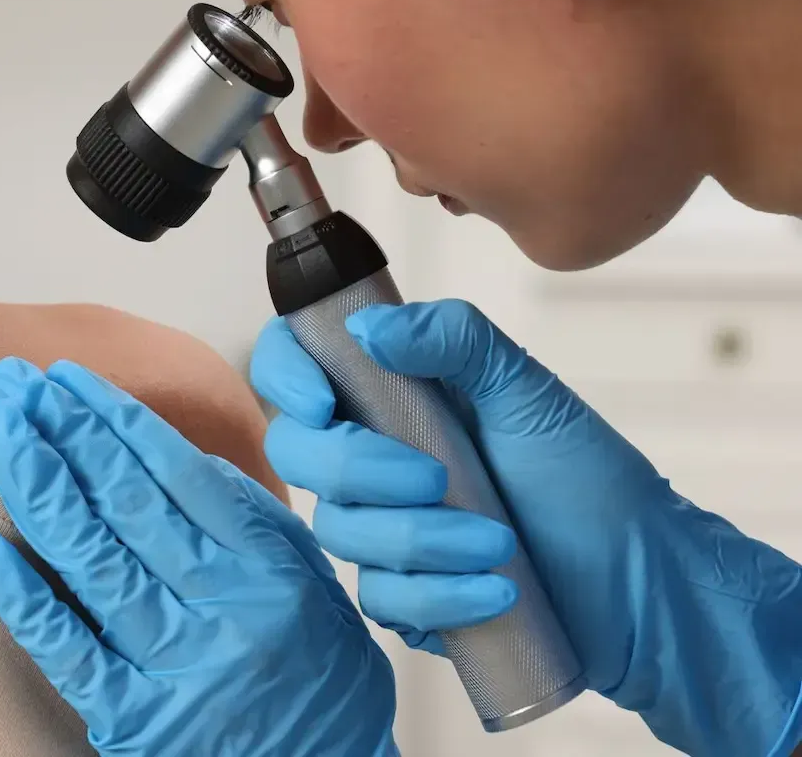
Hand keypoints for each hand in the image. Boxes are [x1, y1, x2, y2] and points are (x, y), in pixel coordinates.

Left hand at [0, 358, 398, 756]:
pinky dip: (22, 596)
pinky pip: (66, 648)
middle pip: (126, 500)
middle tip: (15, 384)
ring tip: (1, 432)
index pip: (176, 471)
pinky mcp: (135, 719)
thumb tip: (171, 452)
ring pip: (92, 559)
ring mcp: (176, 664)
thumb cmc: (315, 677)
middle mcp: (223, 607)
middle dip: (65, 431)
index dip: (115, 417)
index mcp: (264, 565)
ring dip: (38, 486)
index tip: (67, 378)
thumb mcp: (307, 580)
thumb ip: (245, 514)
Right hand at [254, 299, 801, 756]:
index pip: (297, 369)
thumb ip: (457, 340)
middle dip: (359, 470)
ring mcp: (383, 530)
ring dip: (419, 540)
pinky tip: (496, 591)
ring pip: (343, 533)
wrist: (642, 579)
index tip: (320, 403)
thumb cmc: (588, 479)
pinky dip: (439, 597)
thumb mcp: (529, 391)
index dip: (286, 378)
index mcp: (391, 396)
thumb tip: (372, 328)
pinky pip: (382, 600)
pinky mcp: (405, 596)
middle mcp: (374, 459)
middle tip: (436, 478)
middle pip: (300, 456)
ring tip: (498, 543)